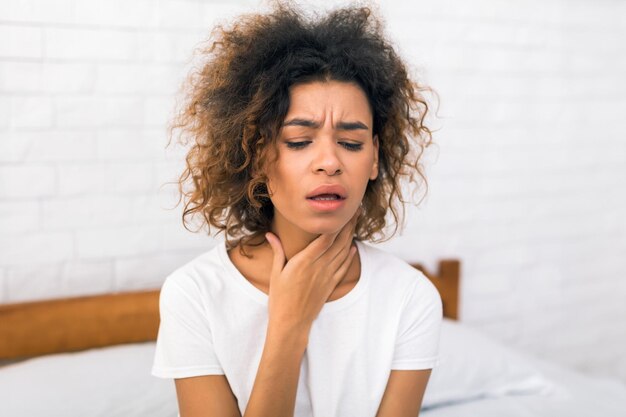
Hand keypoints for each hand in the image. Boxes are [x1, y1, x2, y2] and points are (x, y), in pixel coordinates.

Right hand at [264, 210, 360, 332]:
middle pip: (338, 242)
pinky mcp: (330, 285)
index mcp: (304, 261)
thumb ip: (277, 251)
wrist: (291, 322)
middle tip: (355, 211)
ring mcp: (327, 276)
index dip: (335, 224)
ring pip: (343, 252)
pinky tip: (352, 248)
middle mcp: (319, 267)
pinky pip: (343, 267)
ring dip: (351, 237)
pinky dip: (349, 256)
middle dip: (348, 225)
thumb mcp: (276, 273)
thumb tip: (270, 234)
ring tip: (355, 223)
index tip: (341, 211)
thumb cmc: (280, 298)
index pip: (325, 238)